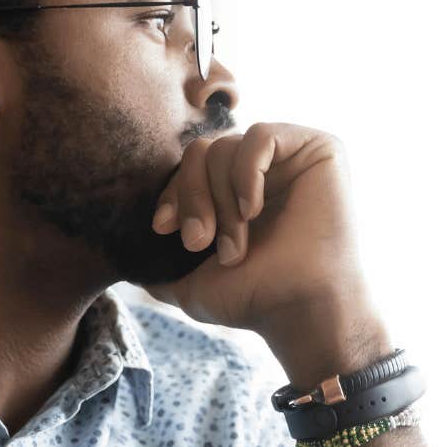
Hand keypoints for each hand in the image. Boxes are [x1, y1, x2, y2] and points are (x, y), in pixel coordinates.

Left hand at [144, 123, 389, 383]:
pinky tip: (253, 211)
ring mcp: (291, 157)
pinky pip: (260, 136)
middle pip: (201, 153)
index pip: (189, 168)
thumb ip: (159, 266)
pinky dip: (245, 174)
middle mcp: (264, 169)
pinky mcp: (318, 148)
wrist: (300, 310)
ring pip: (225, 148)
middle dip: (192, 198)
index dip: (172, 193)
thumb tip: (127, 260)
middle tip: (199, 243)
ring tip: (234, 246)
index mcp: (236, 191)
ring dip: (221, 202)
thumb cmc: (254, 297)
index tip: (163, 229)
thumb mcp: (190, 283)